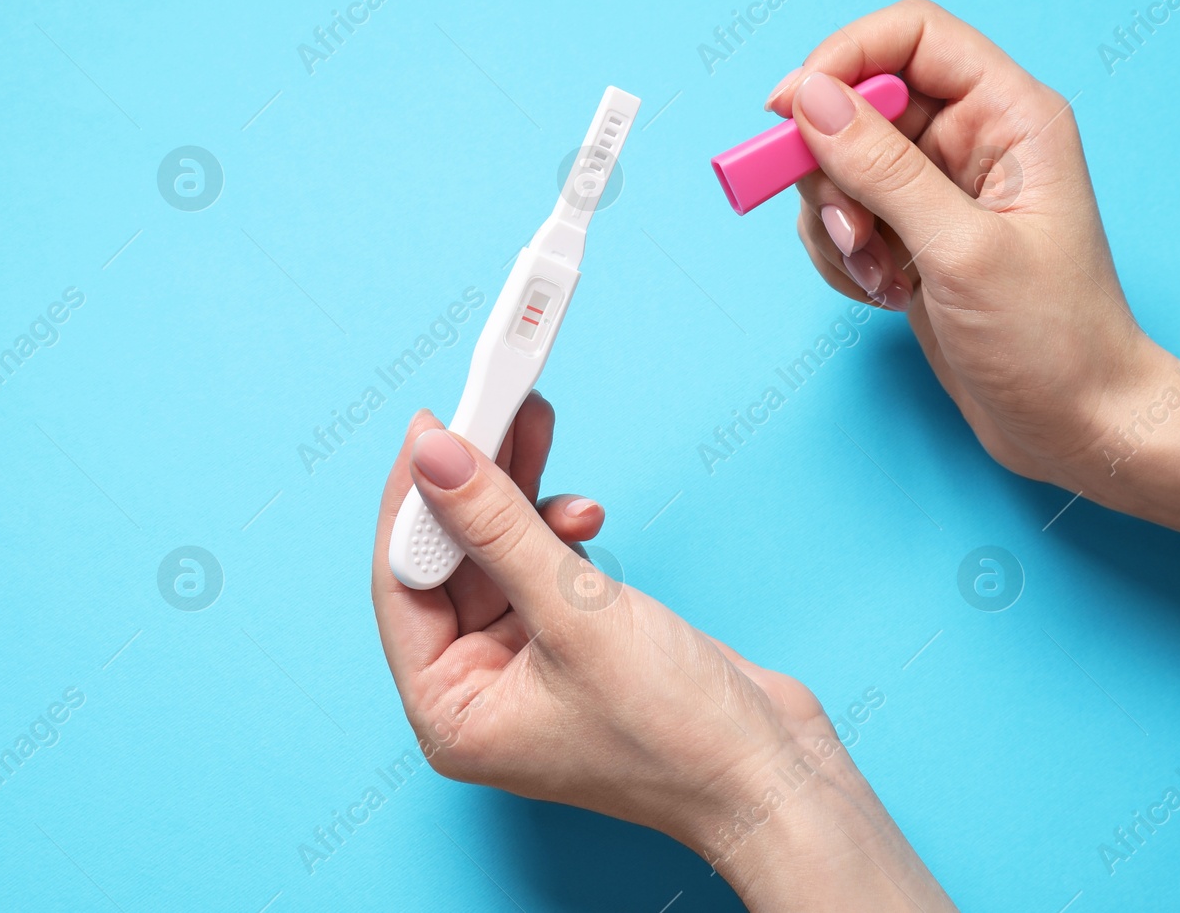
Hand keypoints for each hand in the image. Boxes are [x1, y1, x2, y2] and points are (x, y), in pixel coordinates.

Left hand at [371, 399, 954, 909]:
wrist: (777, 774)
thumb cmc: (676, 732)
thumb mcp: (574, 614)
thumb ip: (496, 527)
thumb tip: (436, 457)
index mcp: (450, 712)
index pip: (402, 585)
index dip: (412, 500)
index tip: (430, 426)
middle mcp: (476, 690)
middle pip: (447, 561)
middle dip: (472, 484)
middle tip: (489, 406)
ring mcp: (524, 664)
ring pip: (496, 552)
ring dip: (517, 492)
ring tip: (534, 423)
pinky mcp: (571, 639)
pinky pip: (539, 564)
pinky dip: (557, 529)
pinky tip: (585, 513)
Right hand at [767, 0, 1179, 517]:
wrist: (1072, 422)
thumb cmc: (1050, 338)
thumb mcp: (960, 249)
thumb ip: (881, 169)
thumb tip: (808, 98)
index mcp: (1008, 114)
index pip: (910, 36)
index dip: (841, 59)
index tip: (786, 113)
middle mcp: (971, 139)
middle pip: (858, 103)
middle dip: (830, 170)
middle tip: (849, 230)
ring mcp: (936, 189)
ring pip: (836, 167)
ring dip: (835, 225)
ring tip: (878, 275)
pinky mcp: (910, 234)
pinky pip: (840, 218)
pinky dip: (840, 257)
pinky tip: (881, 292)